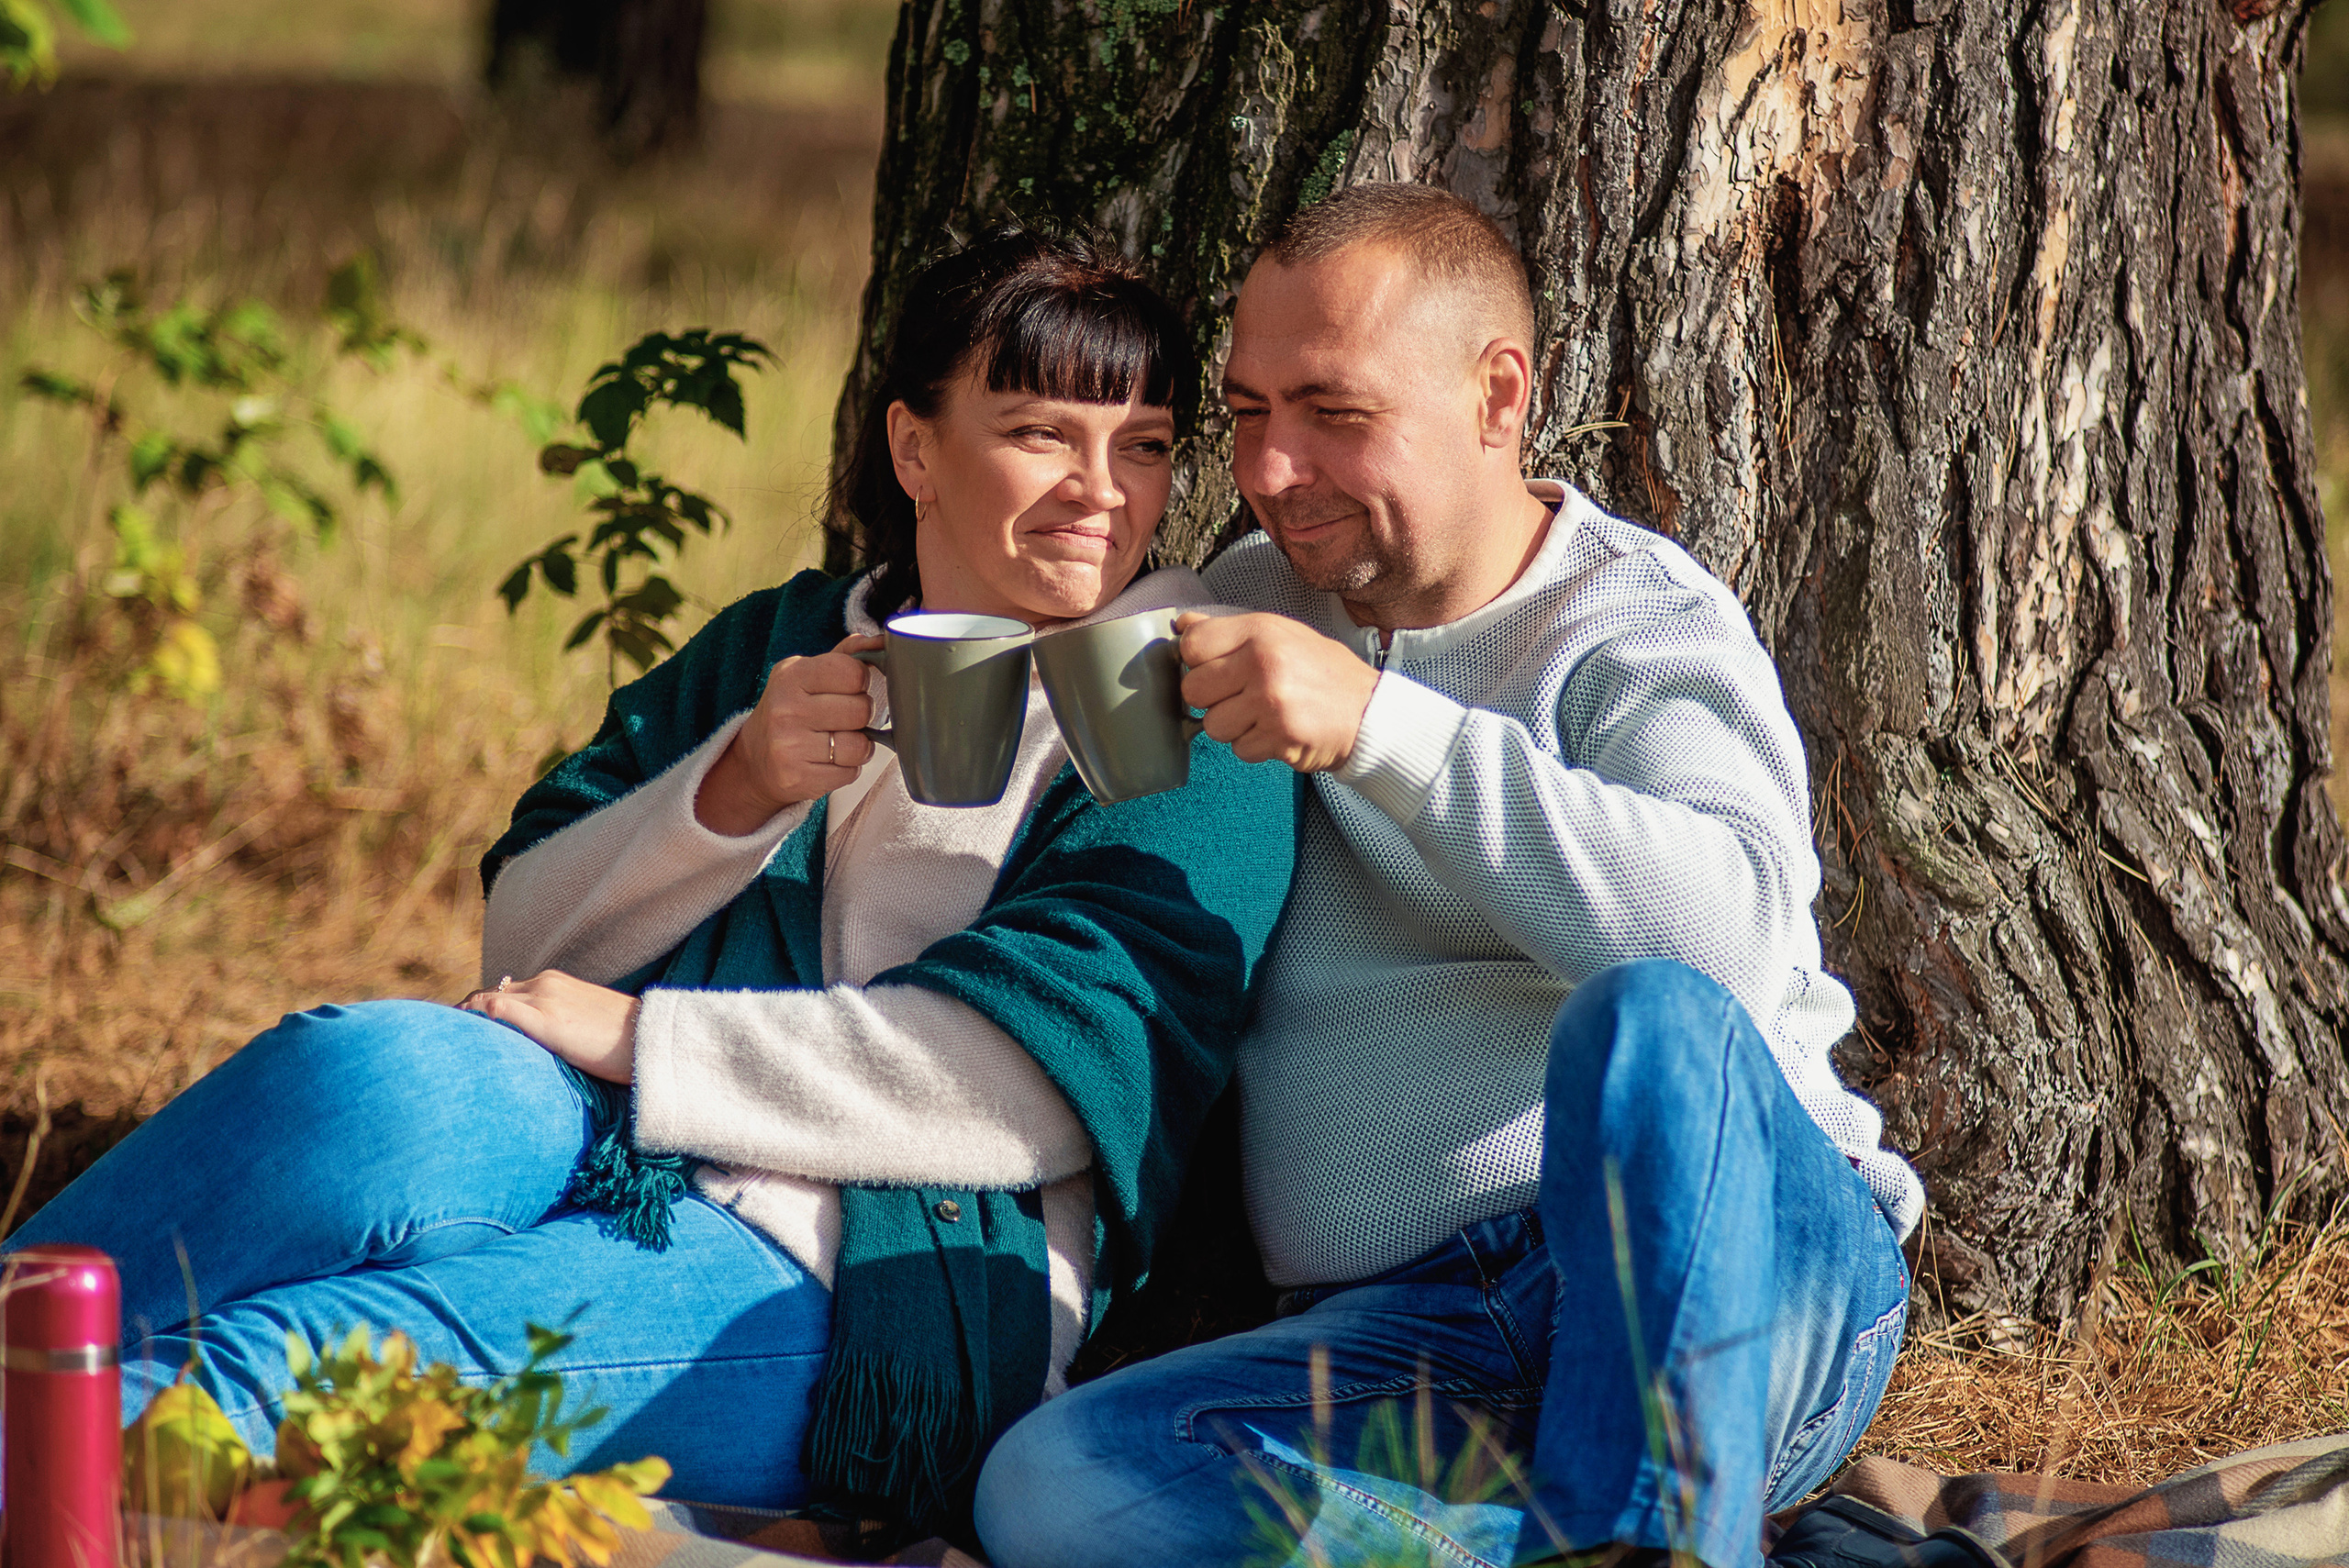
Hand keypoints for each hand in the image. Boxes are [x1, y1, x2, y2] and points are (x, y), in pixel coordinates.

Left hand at [459, 970, 639, 1083]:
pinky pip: (497, 1010)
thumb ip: (562, 1027)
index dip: (479, 1009)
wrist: (654, 1039)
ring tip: (445, 1042)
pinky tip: (465, 1040)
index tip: (462, 1030)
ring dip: (466, 1018)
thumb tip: (547, 1050)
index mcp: (556, 983)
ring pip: (487, 999)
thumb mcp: (589, 1026)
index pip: (505, 991)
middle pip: (489, 993)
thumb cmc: (628, 1041)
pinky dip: (477, 1019)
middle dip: (465, 1014)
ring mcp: (545, 999)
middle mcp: (546, 984)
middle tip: (445, 1039)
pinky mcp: (547, 1020)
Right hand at [696, 633, 883, 834]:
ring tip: (837, 741)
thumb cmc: (792, 710)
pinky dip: (847, 769)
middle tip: (843, 718)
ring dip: (857, 746)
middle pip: (861, 710)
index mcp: (791, 675)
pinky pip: (850, 773)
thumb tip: (883, 640)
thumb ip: (846, 656)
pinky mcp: (798, 778)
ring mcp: (789, 746)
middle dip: (860, 716)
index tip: (850, 688)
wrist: (756, 760)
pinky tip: (827, 761)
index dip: (860, 681)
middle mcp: (786, 709)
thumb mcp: (808, 675)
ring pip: (859, 746)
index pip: (853, 672)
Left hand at [1175, 611, 1381, 771]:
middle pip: (1192, 690)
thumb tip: (1183, 625)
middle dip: (1212, 699)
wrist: (1369, 713)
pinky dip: (1255, 746)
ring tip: (1264, 715)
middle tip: (1241, 697)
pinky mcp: (1278, 737)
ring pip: (1212, 725)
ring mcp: (1270, 702)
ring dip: (1234, 727)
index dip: (1198, 662)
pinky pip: (1239, 749)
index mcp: (1260, 631)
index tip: (1216, 669)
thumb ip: (1231, 631)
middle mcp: (1263, 662)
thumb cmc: (1323, 673)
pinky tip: (1278, 731)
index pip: (1191, 645)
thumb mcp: (1281, 634)